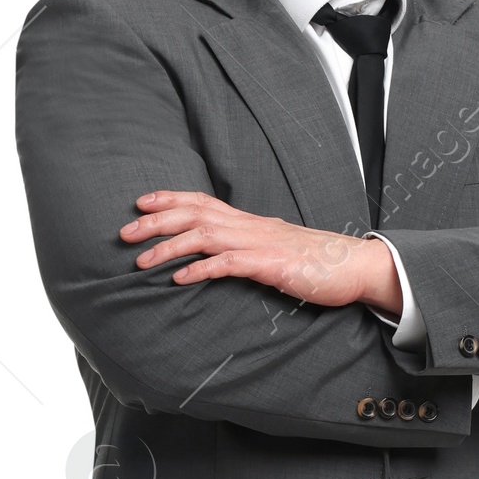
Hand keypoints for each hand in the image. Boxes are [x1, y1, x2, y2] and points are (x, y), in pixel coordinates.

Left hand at [120, 191, 399, 310]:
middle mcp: (249, 226)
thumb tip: (221, 256)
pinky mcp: (270, 265)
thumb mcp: (273, 250)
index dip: (169, 199)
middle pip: (194, 213)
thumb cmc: (315, 262)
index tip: (139, 202)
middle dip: (156, 221)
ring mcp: (259, 244)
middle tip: (124, 233)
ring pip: (204, 236)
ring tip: (141, 261)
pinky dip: (201, 269)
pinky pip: (228, 264)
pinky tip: (179, 279)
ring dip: (169, 247)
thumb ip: (246, 249)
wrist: (354, 266)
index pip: (201, 201)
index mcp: (249, 222)